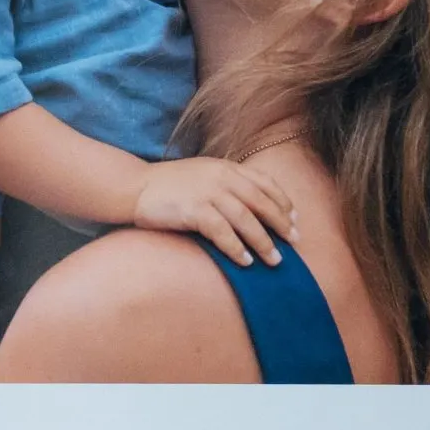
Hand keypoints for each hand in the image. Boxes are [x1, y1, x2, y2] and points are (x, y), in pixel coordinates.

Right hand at [129, 154, 298, 264]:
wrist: (135, 186)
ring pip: (246, 219)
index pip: (264, 182)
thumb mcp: (203, 174)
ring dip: (264, 241)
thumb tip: (252, 205)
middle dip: (281, 223)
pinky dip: (236, 248)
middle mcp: (220, 177)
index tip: (295, 219)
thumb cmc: (169, 185)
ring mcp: (207, 193)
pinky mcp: (194, 210)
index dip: (283, 201)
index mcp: (225, 167)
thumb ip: (226, 182)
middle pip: (261, 201)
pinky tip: (246, 261)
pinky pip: (222, 232)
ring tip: (275, 259)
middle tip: (295, 242)